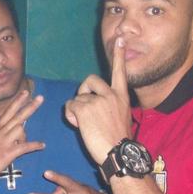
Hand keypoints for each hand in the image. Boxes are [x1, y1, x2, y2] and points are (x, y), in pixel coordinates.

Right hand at [0, 90, 44, 190]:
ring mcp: (3, 142)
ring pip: (21, 130)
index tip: (25, 92)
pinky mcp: (7, 153)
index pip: (8, 111)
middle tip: (40, 98)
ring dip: (26, 137)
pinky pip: (25, 146)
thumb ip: (2, 135)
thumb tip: (15, 133)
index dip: (17, 101)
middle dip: (30, 106)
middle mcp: (0, 133)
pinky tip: (42, 145)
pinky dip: (35, 145)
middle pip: (17, 116)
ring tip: (26, 145)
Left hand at [65, 37, 131, 163]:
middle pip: (90, 80)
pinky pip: (70, 106)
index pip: (120, 72)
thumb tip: (91, 106)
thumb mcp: (120, 118)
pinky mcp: (85, 108)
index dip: (119, 55)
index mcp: (122, 96)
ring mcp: (98, 100)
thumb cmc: (118, 142)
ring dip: (76, 109)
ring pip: (78, 97)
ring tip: (84, 124)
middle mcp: (111, 95)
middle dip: (83, 90)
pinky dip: (70, 115)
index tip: (121, 40)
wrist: (118, 154)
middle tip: (84, 105)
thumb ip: (108, 106)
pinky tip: (78, 125)